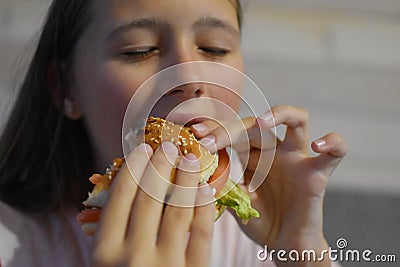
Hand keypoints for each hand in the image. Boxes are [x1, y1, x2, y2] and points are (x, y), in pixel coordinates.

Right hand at [91, 142, 214, 266]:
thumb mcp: (103, 264)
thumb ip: (108, 235)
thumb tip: (114, 193)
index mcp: (105, 252)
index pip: (119, 197)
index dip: (132, 167)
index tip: (142, 149)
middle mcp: (134, 255)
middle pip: (149, 198)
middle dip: (159, 166)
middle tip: (168, 147)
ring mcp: (166, 264)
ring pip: (178, 210)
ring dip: (185, 179)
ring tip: (190, 160)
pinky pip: (202, 233)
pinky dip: (204, 207)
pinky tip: (205, 190)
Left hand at [191, 105, 346, 262]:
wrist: (285, 247)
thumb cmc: (261, 223)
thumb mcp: (235, 202)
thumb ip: (222, 186)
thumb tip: (198, 172)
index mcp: (254, 156)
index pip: (235, 134)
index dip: (216, 131)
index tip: (194, 135)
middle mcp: (275, 152)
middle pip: (257, 126)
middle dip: (231, 129)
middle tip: (209, 140)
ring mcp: (297, 159)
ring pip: (298, 120)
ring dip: (281, 113)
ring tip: (262, 122)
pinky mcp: (318, 173)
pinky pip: (336, 152)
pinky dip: (333, 142)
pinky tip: (319, 144)